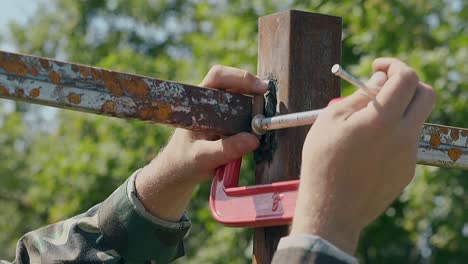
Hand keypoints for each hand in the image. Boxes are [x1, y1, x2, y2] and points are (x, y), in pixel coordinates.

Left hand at [136, 65, 267, 220]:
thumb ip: (225, 149)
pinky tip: (259, 130)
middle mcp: (210, 100)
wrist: (179, 172)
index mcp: (197, 101)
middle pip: (236, 83)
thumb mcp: (202, 157)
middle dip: (254, 90)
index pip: (218, 77)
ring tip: (265, 118)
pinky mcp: (230, 122)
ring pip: (244, 98)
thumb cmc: (184, 161)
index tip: (260, 88)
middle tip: (269, 102)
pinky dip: (256, 119)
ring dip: (257, 105)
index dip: (240, 78)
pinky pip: (247, 114)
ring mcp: (221, 111)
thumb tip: (254, 139)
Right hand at [291, 58, 435, 253]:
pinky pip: (407, 142)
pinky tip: (368, 147)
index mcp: (382, 119)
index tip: (377, 67)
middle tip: (383, 87)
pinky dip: (394, 133)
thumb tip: (380, 80)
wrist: (332, 210)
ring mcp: (408, 155)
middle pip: (426, 95)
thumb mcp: (330, 121)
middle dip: (407, 83)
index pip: (406, 78)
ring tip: (367, 123)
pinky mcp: (407, 171)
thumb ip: (359, 96)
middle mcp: (403, 135)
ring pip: (416, 119)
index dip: (393, 65)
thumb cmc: (322, 162)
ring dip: (399, 110)